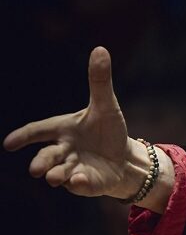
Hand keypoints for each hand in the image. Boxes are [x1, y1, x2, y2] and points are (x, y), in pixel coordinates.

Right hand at [4, 46, 134, 198]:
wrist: (125, 159)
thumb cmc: (108, 131)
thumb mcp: (106, 105)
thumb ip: (99, 81)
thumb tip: (100, 49)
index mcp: (63, 130)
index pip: (38, 130)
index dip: (23, 136)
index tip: (8, 144)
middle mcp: (64, 151)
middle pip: (46, 156)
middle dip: (40, 162)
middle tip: (35, 169)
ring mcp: (73, 169)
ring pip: (59, 174)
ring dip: (56, 176)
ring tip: (52, 178)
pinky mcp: (87, 183)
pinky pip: (81, 186)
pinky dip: (78, 184)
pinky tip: (79, 181)